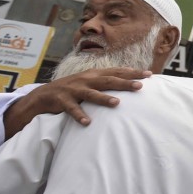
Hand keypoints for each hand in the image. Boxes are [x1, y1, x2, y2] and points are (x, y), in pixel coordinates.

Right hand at [3, 68, 149, 137]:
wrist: (43, 95)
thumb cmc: (73, 89)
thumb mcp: (90, 82)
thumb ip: (106, 81)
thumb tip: (129, 81)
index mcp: (94, 74)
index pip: (116, 71)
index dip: (132, 72)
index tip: (149, 74)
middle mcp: (85, 79)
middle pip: (108, 80)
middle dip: (124, 82)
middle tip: (140, 86)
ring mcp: (73, 89)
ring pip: (91, 93)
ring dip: (104, 98)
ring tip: (117, 103)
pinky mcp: (62, 100)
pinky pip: (72, 109)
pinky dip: (79, 115)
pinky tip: (87, 122)